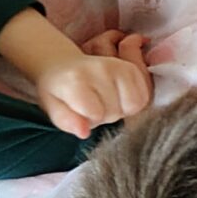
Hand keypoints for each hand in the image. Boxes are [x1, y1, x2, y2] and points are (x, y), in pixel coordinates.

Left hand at [32, 36, 153, 137]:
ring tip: (106, 103)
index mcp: (75, 80)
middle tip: (93, 107)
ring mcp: (119, 66)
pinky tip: (118, 99)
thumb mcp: (52, 107)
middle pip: (115, 111)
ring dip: (121, 110)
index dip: (91, 120)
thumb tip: (84, 133)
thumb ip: (66, 121)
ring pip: (133, 105)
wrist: (64, 65)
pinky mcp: (132, 68)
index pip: (96, 114)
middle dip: (105, 116)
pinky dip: (133, 103)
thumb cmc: (57, 91)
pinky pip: (144, 97)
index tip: (81, 112)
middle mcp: (100, 69)